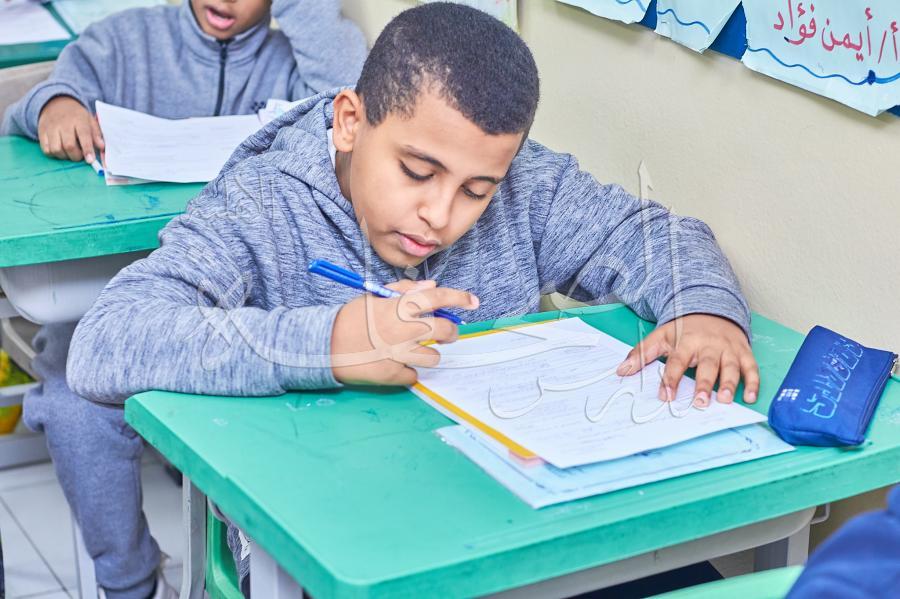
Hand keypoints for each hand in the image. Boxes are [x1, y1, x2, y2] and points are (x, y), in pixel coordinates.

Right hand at [37, 96, 104, 162]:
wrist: (55, 102)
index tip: (90, 160)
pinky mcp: (41, 132)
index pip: (84, 135)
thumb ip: (96, 134)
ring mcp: (51, 128)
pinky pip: (46, 149)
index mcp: (79, 119)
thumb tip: (101, 146)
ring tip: (69, 153)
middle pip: (69, 145)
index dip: (87, 149)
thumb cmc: (76, 115)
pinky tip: (60, 150)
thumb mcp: (90, 120)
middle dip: (76, 156)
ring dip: (64, 156)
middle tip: (80, 156)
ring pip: (56, 149)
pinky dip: (53, 154)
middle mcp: (63, 124)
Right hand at [331, 280, 478, 385]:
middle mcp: (403, 330)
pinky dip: (408, 370)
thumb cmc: (350, 318)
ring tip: (414, 350)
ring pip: (434, 357)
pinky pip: (414, 375)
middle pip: (445, 330)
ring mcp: (400, 354)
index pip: (437, 298)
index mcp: (398, 307)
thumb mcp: (374, 297)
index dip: (459, 298)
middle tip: (447, 332)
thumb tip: (432, 287)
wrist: (324, 345)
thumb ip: (404, 290)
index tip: (473, 301)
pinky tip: (395, 364)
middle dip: (451, 331)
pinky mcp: (393, 375)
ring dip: (429, 353)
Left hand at [616, 314, 758, 406]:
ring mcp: (728, 349)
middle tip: (700, 403)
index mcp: (686, 341)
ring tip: (725, 400)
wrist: (712, 309)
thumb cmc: (685, 329)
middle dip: (703, 384)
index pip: (677, 361)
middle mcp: (709, 345)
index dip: (671, 378)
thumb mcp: (661, 336)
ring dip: (729, 384)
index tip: (665, 396)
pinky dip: (753, 382)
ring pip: (730, 367)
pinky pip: (751, 367)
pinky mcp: (744, 352)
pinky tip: (751, 397)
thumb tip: (621, 371)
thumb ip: (642, 353)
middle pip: (706, 365)